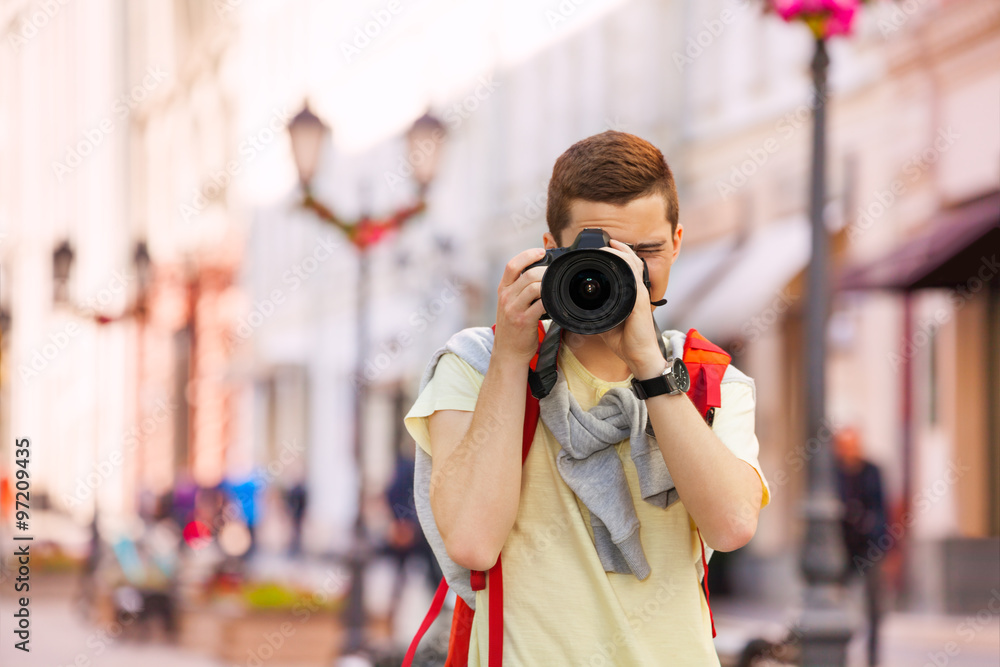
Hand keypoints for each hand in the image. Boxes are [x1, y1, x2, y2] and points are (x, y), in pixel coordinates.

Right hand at [493, 248, 547, 364]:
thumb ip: (519, 290)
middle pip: (527, 274)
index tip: (541, 251)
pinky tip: (555, 302)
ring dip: (548, 285)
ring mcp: (513, 309)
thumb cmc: (513, 328)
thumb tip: (540, 275)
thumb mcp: (509, 304)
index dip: (527, 255)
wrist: (508, 352)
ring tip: (555, 288)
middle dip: (545, 271)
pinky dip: (550, 300)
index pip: (512, 265)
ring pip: (534, 287)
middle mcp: (506, 297)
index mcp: (503, 290)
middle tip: (555, 274)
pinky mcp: (523, 320)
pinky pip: (541, 304)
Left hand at [597, 240, 663, 377]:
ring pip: (633, 264)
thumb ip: (596, 311)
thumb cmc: (625, 340)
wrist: (638, 356)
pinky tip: (615, 259)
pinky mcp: (639, 300)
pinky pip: (633, 277)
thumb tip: (579, 308)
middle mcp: (637, 291)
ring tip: (608, 245)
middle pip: (631, 260)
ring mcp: (639, 294)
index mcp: (630, 294)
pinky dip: (624, 265)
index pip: (626, 268)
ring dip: (620, 252)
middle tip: (604, 242)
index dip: (616, 255)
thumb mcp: (605, 322)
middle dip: (618, 248)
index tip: (603, 248)